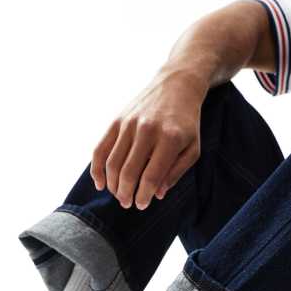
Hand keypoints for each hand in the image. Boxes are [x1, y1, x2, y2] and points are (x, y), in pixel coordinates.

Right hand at [90, 70, 204, 209]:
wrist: (177, 85)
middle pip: (128, 172)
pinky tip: (101, 184)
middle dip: (125, 194)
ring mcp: (129, 124)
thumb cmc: (186, 122)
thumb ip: (176, 172)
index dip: (143, 196)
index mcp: (169, 139)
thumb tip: (157, 194)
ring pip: (113, 163)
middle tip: (127, 204)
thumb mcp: (192, 149)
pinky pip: (100, 149)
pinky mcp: (116, 120)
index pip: (150, 176)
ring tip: (118, 195)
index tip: (142, 205)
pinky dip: (97, 169)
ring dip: (113, 185)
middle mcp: (147, 130)